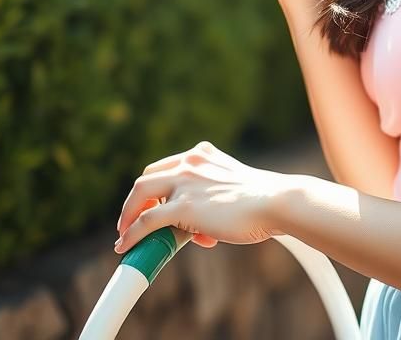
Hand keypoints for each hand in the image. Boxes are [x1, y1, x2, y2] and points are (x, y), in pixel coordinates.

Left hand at [114, 141, 289, 253]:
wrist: (276, 202)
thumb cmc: (262, 201)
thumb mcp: (232, 189)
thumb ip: (211, 201)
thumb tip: (198, 230)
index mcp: (203, 154)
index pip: (166, 167)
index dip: (154, 188)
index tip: (151, 205)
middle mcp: (190, 162)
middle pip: (147, 177)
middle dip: (136, 202)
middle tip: (132, 221)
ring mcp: (185, 182)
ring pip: (140, 194)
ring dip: (128, 216)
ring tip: (124, 235)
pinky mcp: (183, 206)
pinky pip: (146, 221)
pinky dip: (131, 233)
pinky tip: (125, 245)